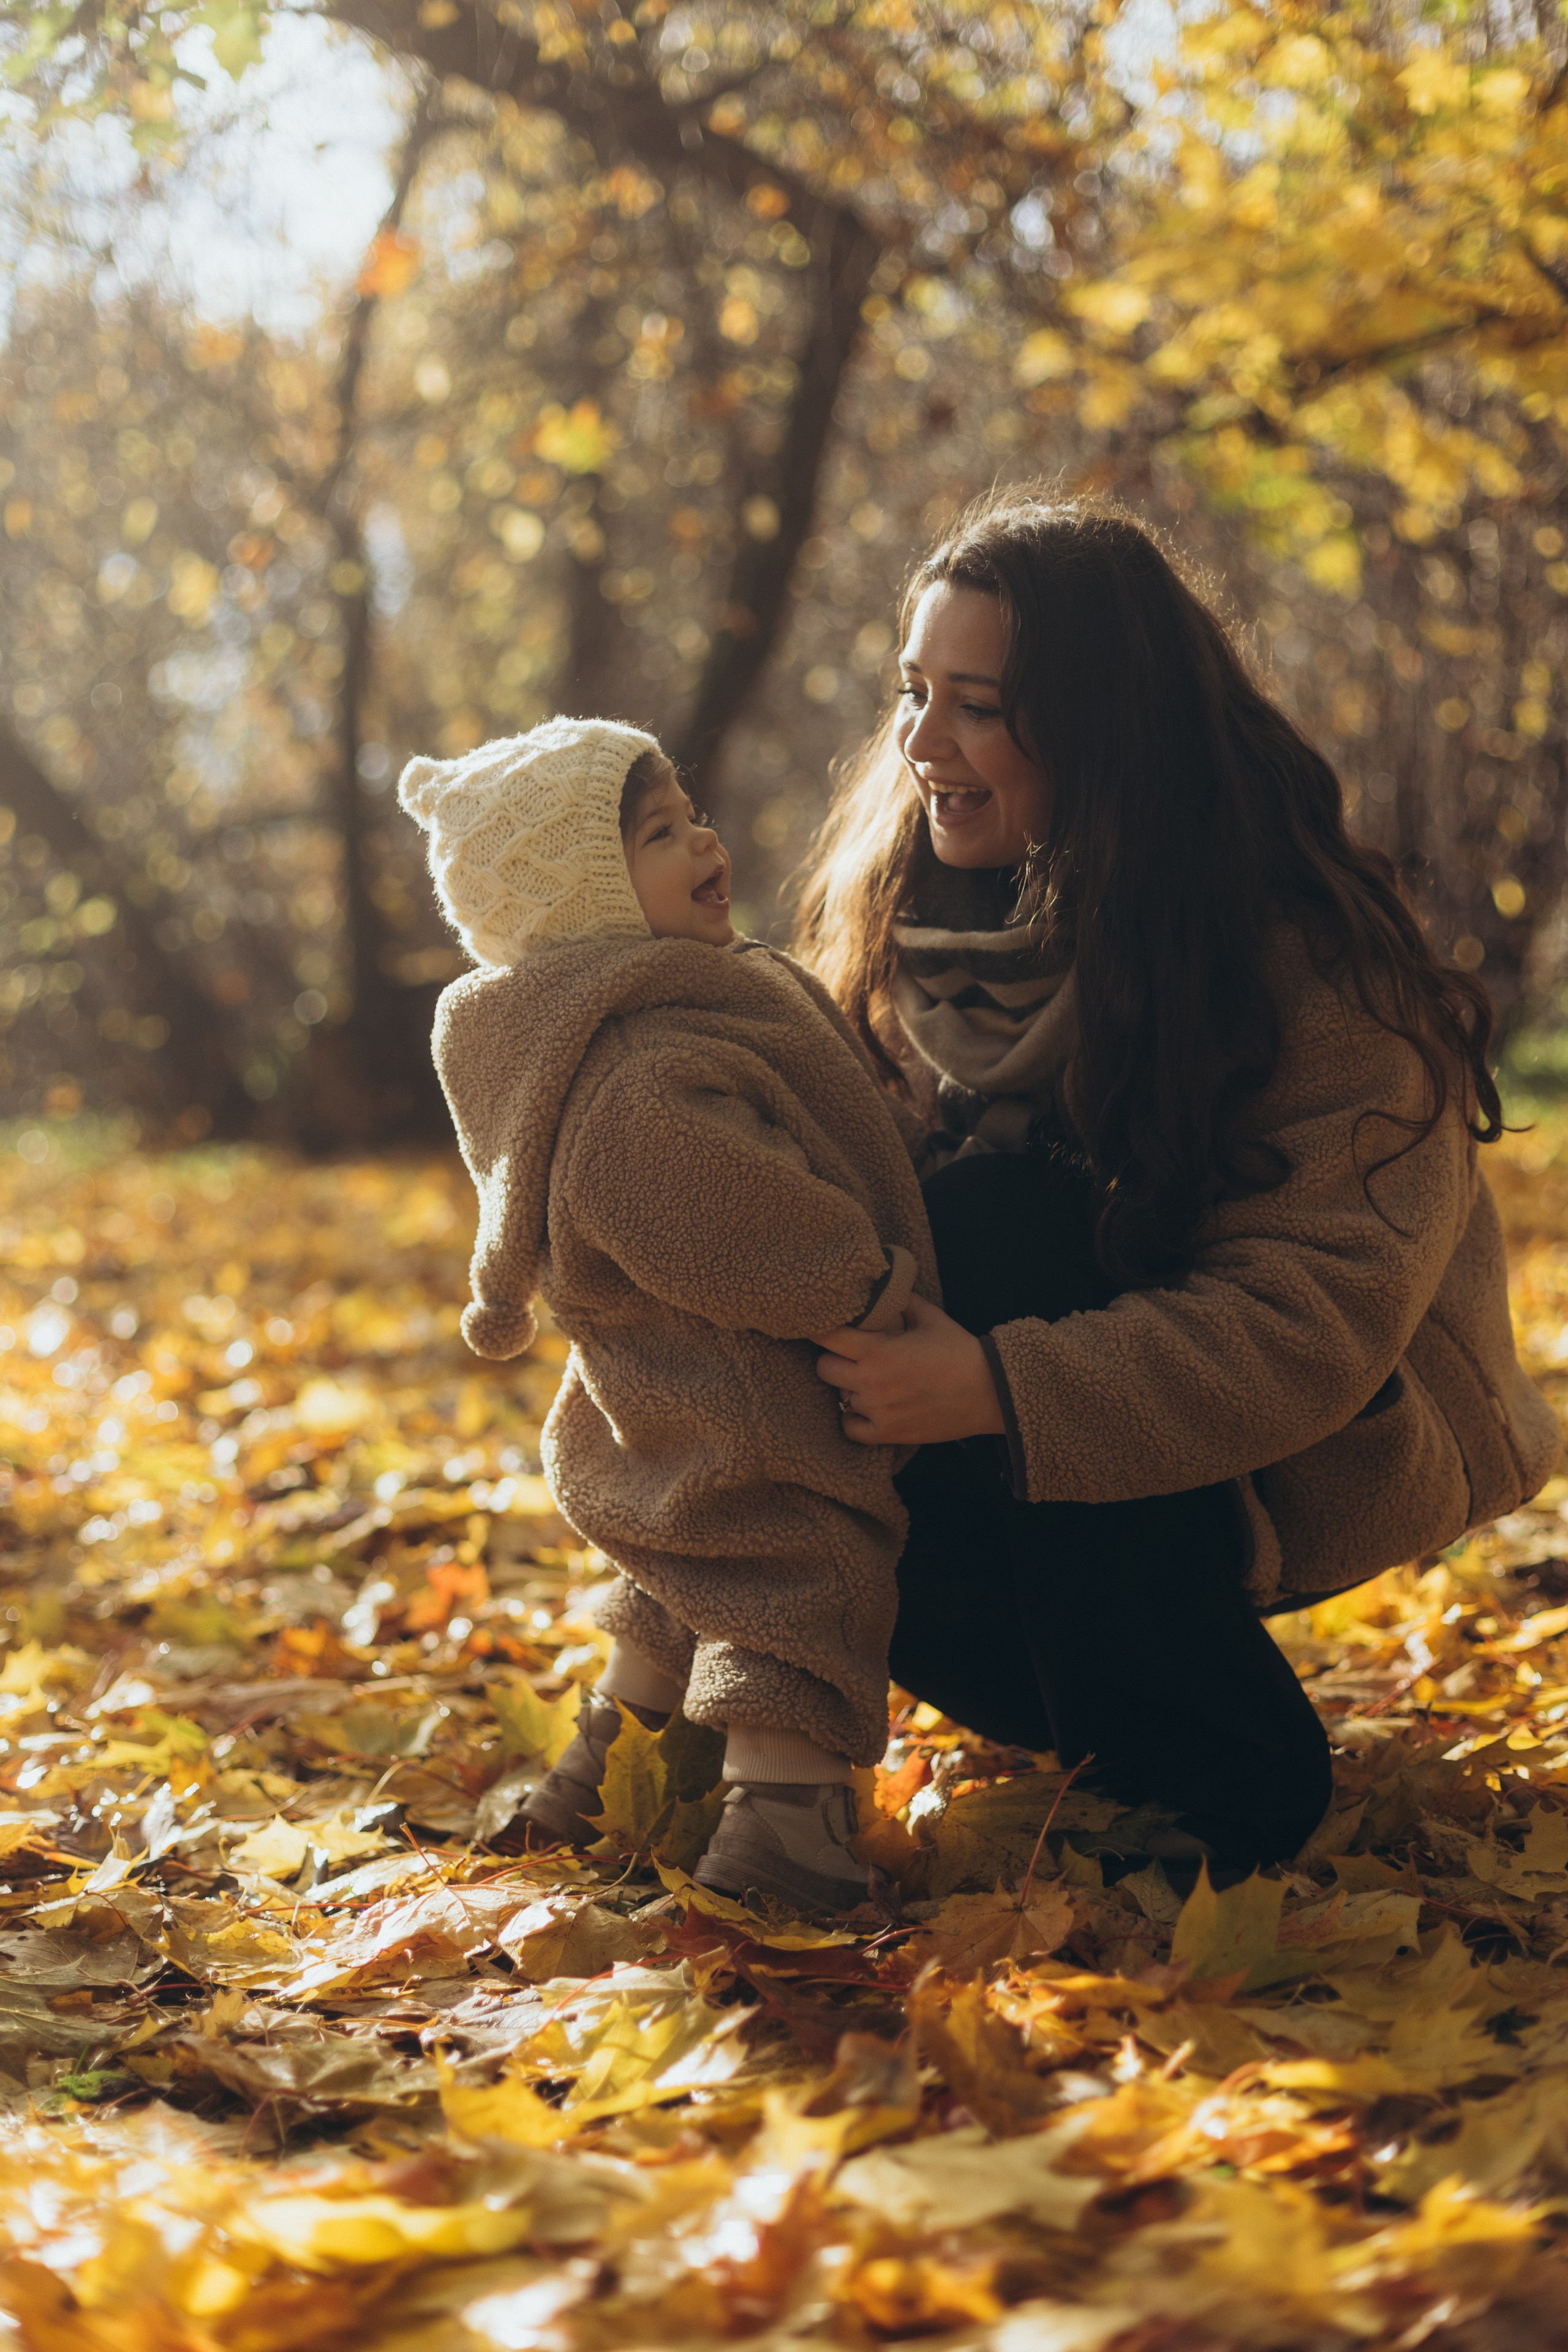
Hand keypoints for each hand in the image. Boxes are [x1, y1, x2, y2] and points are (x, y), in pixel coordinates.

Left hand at [812, 1293, 1006, 1445]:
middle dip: (833, 1359)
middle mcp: (872, 1381)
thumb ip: (901, 1302)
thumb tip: (883, 1287)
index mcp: (878, 1349)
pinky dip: (854, 1419)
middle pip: (824, 1369)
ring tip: (868, 1380)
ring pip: (839, 1398)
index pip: (827, 1337)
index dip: (820, 1329)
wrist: (989, 1391)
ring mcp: (878, 1411)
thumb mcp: (930, 1317)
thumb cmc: (960, 1351)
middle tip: (848, 1356)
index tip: (823, 1327)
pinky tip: (866, 1408)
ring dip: (849, 1388)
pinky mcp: (888, 1434)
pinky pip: (851, 1428)